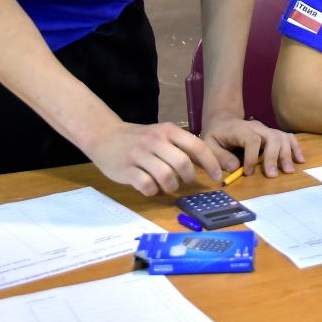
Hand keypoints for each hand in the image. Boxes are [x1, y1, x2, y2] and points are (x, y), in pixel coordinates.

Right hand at [85, 121, 223, 196]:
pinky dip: (152, 191)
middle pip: (182, 163)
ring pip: (165, 176)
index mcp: (168, 131)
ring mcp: (139, 155)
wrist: (104, 136)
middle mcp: (155, 140)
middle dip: (188, 177)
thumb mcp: (161, 135)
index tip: (217, 176)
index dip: (210, 163)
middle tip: (185, 181)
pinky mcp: (126, 169)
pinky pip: (146, 185)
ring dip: (171, 187)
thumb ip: (181, 146)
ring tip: (168, 186)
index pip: (197, 146)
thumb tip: (207, 163)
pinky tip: (150, 188)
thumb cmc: (139, 139)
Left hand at [200, 114, 305, 178]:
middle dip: (274, 156)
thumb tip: (235, 168)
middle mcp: (257, 127)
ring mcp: (267, 130)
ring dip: (287, 154)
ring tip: (288, 170)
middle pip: (272, 137)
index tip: (248, 172)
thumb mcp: (209, 144)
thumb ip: (220, 156)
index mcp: (240, 129)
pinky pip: (288, 138)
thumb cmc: (216, 134)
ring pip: (282, 137)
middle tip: (272, 175)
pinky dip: (296, 148)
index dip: (252, 156)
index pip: (252, 140)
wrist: (223, 120)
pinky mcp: (273, 134)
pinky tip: (300, 160)